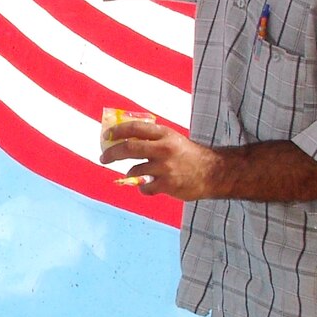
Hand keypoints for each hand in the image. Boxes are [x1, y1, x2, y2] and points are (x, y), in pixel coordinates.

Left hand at [101, 116, 222, 200]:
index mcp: (164, 134)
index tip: (106, 136)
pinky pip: (144, 187)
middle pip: (128, 148)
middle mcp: (164, 148)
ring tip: (135, 173)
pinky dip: (143, 188)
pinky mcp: (168, 184)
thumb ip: (152, 139)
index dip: (117, 131)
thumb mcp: (173, 139)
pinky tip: (149, 186)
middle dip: (111, 153)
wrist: (214, 173)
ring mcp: (165, 167)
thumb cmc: (189, 155)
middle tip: (103, 158)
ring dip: (131, 172)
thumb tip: (124, 139)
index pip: (135, 128)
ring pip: (134, 170)